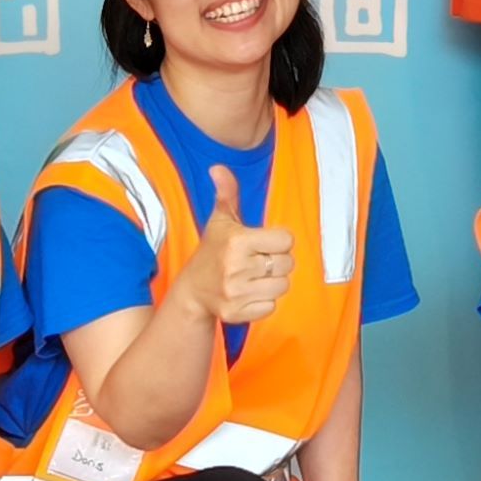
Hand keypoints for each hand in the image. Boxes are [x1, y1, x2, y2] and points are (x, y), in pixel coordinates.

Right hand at [187, 165, 294, 329]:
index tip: (263, 242)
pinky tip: (249, 293)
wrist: (192, 291)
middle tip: (258, 261)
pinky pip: (271, 307)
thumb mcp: (220, 220)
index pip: (286, 240)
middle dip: (277, 261)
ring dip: (272, 282)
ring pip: (282, 286)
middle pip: (288, 264)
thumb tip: (218, 167)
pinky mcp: (236, 313)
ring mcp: (236, 292)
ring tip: (254, 277)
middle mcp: (236, 267)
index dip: (278, 240)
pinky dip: (264, 301)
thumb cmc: (213, 250)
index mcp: (237, 241)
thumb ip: (227, 192)